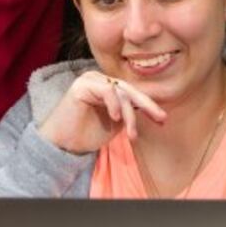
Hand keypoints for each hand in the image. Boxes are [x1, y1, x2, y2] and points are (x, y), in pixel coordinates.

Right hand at [38, 71, 166, 154]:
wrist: (63, 146)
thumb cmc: (87, 135)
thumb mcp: (116, 123)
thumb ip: (130, 112)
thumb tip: (153, 108)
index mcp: (108, 88)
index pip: (133, 93)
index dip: (149, 105)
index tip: (162, 120)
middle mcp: (100, 81)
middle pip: (130, 90)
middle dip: (147, 105)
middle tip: (161, 119)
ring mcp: (91, 80)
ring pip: (121, 92)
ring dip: (130, 114)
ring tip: (132, 134)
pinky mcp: (82, 85)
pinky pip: (106, 90)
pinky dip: (114, 104)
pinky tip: (117, 118)